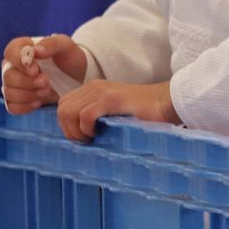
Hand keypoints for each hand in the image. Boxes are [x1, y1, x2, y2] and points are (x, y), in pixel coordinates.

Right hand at [1, 34, 86, 113]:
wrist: (76, 77)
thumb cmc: (68, 57)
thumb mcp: (65, 45)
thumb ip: (51, 43)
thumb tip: (36, 50)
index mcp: (21, 48)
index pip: (9, 53)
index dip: (19, 62)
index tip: (36, 70)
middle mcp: (13, 65)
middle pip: (8, 76)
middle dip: (28, 82)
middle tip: (47, 82)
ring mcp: (14, 83)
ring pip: (9, 92)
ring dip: (28, 94)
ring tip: (46, 91)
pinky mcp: (17, 99)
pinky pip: (12, 106)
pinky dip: (25, 106)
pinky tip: (38, 102)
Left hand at [56, 80, 178, 142]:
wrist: (166, 102)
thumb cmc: (142, 114)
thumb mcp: (113, 112)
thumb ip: (96, 118)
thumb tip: (78, 139)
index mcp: (92, 89)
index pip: (63, 107)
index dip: (67, 126)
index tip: (84, 138)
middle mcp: (93, 87)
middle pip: (62, 110)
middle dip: (69, 130)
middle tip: (87, 141)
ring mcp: (102, 91)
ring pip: (68, 112)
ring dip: (76, 130)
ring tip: (93, 138)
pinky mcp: (112, 98)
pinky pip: (85, 115)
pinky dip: (87, 128)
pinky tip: (99, 133)